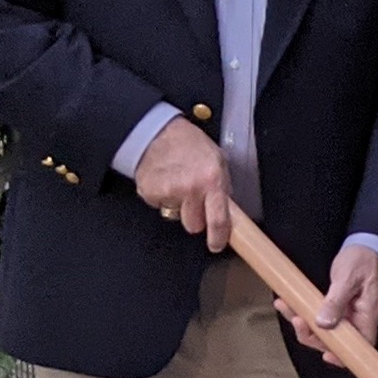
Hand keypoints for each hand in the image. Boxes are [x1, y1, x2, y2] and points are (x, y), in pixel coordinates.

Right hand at [134, 116, 233, 252]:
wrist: (157, 133)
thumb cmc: (190, 144)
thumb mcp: (217, 160)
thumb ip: (222, 186)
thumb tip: (227, 210)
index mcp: (212, 180)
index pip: (219, 219)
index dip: (218, 237)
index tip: (217, 245)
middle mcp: (192, 189)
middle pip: (194, 225)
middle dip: (195, 217)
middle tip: (194, 200)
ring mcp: (169, 192)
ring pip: (176, 216)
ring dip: (178, 206)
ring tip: (178, 184)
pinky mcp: (150, 193)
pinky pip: (160, 206)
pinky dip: (162, 197)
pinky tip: (165, 180)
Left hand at [283, 241, 377, 348]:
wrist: (366, 246)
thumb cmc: (363, 260)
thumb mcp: (348, 278)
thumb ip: (336, 301)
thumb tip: (324, 323)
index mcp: (367, 315)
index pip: (361, 345)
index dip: (344, 355)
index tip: (328, 356)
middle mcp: (356, 318)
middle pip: (335, 341)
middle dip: (312, 335)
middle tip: (297, 320)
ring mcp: (345, 314)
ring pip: (322, 330)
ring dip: (302, 323)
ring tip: (286, 307)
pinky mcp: (334, 307)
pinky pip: (316, 317)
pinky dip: (300, 312)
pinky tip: (288, 304)